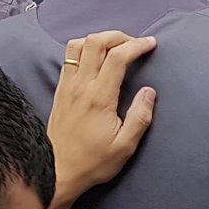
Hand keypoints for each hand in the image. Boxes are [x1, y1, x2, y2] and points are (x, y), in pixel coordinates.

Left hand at [47, 30, 155, 208]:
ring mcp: (67, 86)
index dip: (137, 45)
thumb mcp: (124, 146)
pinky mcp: (60, 91)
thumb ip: (140, 117)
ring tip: (116, 48)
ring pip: (78, 45)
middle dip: (119, 36)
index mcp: (99, 97)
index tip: (151, 44)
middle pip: (96, 42)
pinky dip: (84, 49)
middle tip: (135, 44)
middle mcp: (81, 86)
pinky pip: (68, 57)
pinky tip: (95, 59)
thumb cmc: (93, 162)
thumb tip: (150, 91)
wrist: (56, 173)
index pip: (118, 56)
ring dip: (99, 39)